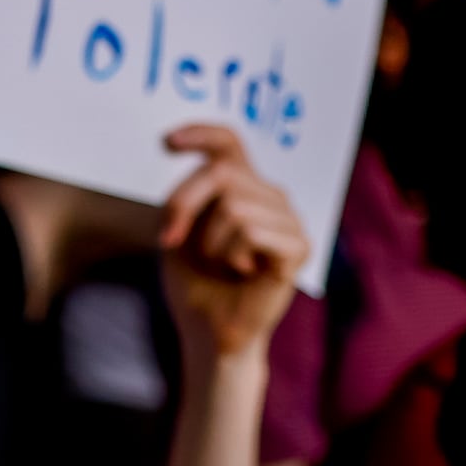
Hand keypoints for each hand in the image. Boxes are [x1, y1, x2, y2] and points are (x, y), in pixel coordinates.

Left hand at [152, 122, 310, 358]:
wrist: (208, 332)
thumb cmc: (194, 283)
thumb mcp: (177, 232)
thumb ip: (184, 197)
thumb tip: (189, 169)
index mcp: (242, 188)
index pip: (229, 144)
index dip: (201, 133)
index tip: (167, 142)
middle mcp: (270, 197)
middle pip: (222, 172)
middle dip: (184, 204)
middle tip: (171, 240)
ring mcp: (289, 220)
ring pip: (235, 206)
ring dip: (210, 242)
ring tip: (220, 264)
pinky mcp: (298, 247)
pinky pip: (253, 231)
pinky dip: (233, 255)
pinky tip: (242, 272)